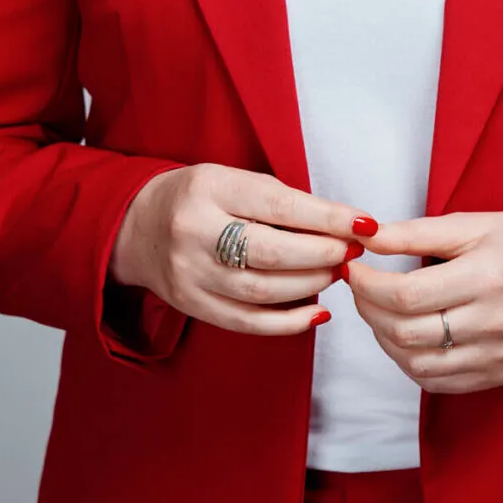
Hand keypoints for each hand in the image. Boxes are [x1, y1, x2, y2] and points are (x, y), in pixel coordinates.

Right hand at [108, 163, 373, 336]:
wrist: (137, 226)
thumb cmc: (200, 197)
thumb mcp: (232, 179)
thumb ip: (279, 201)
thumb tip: (341, 225)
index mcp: (209, 189)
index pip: (278, 206)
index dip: (327, 218)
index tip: (365, 224)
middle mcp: (195, 232)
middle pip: (270, 253)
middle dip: (323, 254)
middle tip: (351, 251)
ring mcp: (190, 274)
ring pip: (262, 291)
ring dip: (312, 285)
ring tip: (336, 272)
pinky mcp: (192, 306)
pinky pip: (248, 322)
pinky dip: (289, 322)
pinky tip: (318, 311)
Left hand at [346, 211, 502, 393]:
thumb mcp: (472, 223)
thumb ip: (415, 232)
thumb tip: (366, 236)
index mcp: (486, 276)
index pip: (407, 294)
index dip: (368, 285)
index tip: (352, 267)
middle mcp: (494, 322)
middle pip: (407, 332)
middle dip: (368, 310)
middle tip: (359, 287)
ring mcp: (498, 355)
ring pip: (416, 364)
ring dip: (384, 338)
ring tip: (378, 309)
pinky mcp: (500, 375)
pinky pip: (438, 382)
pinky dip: (409, 362)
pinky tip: (403, 335)